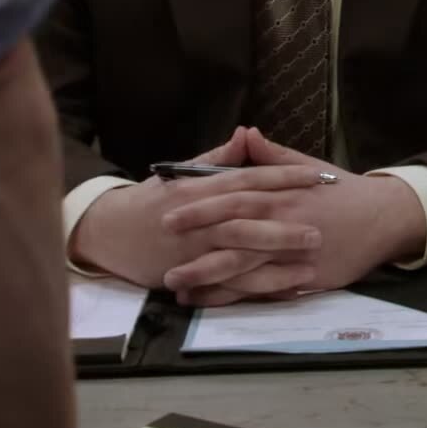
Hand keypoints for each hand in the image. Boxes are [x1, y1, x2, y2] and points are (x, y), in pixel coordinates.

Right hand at [70, 127, 326, 288]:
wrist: (106, 232)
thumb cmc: (150, 200)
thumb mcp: (182, 173)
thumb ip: (219, 157)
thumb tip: (248, 133)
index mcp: (200, 187)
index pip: (248, 179)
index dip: (283, 178)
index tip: (317, 178)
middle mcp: (199, 217)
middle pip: (247, 220)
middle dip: (283, 226)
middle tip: (320, 231)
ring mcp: (192, 249)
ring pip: (238, 256)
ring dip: (274, 264)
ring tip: (308, 269)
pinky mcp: (187, 275)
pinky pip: (225, 285)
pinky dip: (252, 290)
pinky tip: (282, 293)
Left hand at [158, 128, 425, 305]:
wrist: (384, 217)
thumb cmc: (344, 191)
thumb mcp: (309, 166)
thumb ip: (272, 156)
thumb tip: (246, 134)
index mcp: (281, 193)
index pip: (234, 195)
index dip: (200, 202)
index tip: (168, 206)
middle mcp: (283, 221)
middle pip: (233, 231)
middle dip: (195, 239)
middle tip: (162, 244)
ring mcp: (292, 252)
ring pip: (243, 266)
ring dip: (206, 275)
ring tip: (174, 282)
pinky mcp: (303, 276)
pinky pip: (262, 289)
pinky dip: (234, 296)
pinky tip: (209, 300)